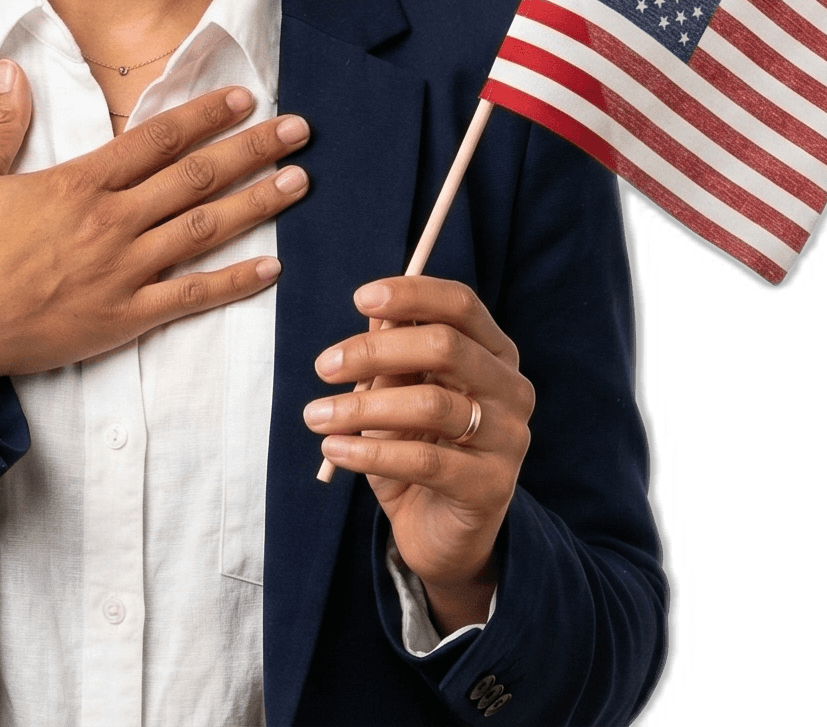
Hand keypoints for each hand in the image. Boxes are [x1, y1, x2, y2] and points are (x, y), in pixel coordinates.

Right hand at [0, 60, 312, 405]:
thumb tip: (9, 68)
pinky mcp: (125, 316)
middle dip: (252, 149)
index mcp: (78, 184)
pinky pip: (191, 296)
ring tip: (299, 182)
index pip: (156, 139)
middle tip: (298, 130)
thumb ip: (0, 123)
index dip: (204, 115)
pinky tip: (271, 267)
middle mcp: (111, 221)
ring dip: (257, 204)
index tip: (243, 98)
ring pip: (204, 229)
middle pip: (196, 177)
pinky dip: (234, 282)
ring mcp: (123, 271)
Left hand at [305, 278, 533, 630]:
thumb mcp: (399, 396)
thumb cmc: (419, 450)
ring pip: (431, 404)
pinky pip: (424, 461)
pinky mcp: (491, 486)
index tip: (360, 299)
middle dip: (375, 350)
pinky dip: (371, 452)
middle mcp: (511, 390)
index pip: (462, 305)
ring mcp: (508, 438)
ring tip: (315, 415)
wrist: (441, 532)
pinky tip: (334, 449)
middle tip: (323, 366)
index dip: (412, 294)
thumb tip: (373, 313)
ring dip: (362, 406)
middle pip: (446, 346)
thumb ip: (392, 357)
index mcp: (494, 354)